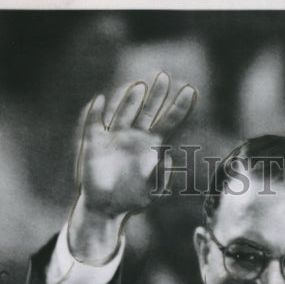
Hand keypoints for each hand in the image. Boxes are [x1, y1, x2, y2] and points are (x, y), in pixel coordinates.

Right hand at [68, 72, 196, 261]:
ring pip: (124, 112)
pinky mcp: (95, 141)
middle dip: (156, 95)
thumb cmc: (132, 199)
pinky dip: (96, 112)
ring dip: (130, 100)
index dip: (179, 108)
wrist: (106, 207)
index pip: (169, 122)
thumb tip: (168, 158)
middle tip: (164, 76)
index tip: (190, 91)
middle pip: (148, 110)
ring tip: (140, 87)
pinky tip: (100, 101)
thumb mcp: (152, 192)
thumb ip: (162, 178)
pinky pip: (94, 123)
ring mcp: (115, 136)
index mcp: (152, 146)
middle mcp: (135, 135)